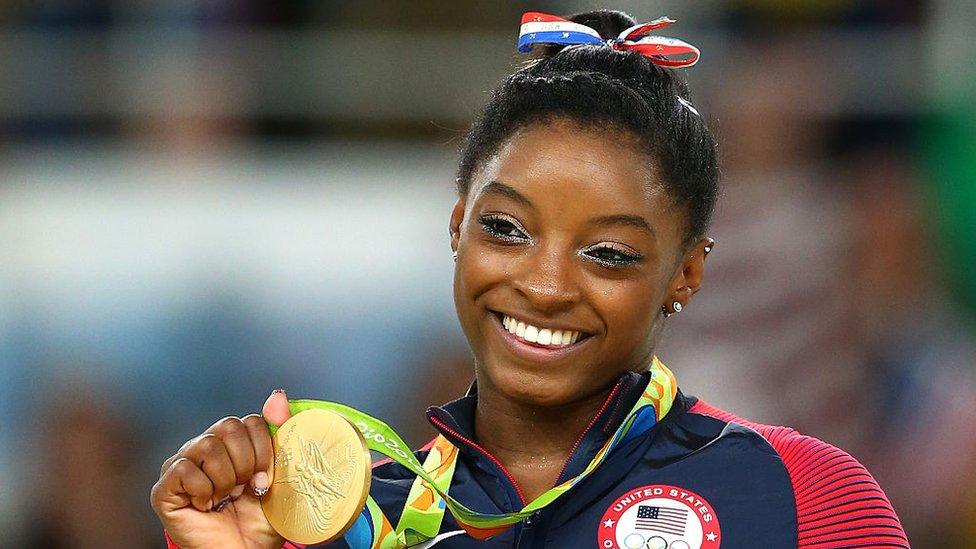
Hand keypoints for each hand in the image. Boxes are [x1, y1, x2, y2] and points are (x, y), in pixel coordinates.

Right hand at [151, 390, 292, 548]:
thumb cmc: (260, 518)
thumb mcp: (282, 474)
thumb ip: (280, 432)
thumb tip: (277, 394)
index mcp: (231, 442)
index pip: (250, 421)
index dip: (264, 451)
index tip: (265, 481)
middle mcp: (203, 448)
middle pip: (228, 426)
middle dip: (247, 463)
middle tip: (245, 490)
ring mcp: (181, 466)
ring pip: (206, 446)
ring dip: (226, 479)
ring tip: (226, 499)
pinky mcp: (164, 487)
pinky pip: (184, 469)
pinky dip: (204, 491)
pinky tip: (207, 506)